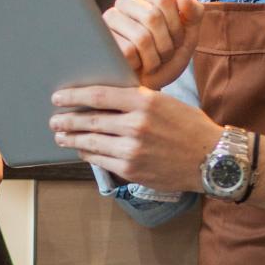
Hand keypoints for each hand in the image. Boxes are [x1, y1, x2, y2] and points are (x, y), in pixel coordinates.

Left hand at [49, 85, 220, 191]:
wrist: (211, 158)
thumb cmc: (189, 127)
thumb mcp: (165, 102)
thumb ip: (136, 100)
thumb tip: (104, 98)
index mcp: (145, 101)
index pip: (100, 95)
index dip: (75, 96)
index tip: (59, 97)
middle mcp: (137, 124)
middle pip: (90, 119)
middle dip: (67, 119)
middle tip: (54, 119)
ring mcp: (132, 149)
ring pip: (91, 142)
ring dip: (72, 138)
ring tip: (61, 135)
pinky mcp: (131, 169)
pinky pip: (101, 160)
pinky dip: (87, 154)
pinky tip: (81, 150)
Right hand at [102, 0, 203, 89]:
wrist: (149, 86)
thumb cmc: (167, 58)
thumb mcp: (188, 36)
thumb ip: (194, 14)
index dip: (177, 24)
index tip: (177, 39)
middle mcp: (125, 3)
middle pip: (153, 17)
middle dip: (166, 44)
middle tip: (165, 55)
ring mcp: (110, 21)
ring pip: (141, 37)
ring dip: (154, 58)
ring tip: (152, 63)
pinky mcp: (101, 41)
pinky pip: (128, 52)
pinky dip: (139, 65)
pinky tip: (137, 66)